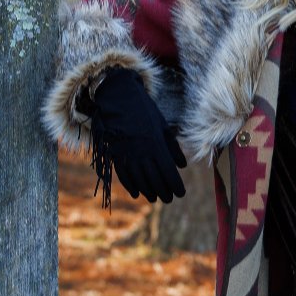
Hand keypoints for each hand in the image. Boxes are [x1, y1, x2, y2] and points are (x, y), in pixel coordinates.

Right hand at [87, 67, 185, 204]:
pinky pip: (122, 174)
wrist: (116, 96)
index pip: (168, 171)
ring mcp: (126, 153)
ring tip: (154, 198)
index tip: (181, 193)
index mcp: (156, 144)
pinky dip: (130, 185)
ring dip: (148, 191)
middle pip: (154, 179)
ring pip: (139, 179)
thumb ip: (172, 146)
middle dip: (163, 191)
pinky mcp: (113, 152)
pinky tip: (136, 193)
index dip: (175, 185)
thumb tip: (182, 165)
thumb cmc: (143, 109)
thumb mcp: (162, 124)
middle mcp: (141, 151)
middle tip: (169, 199)